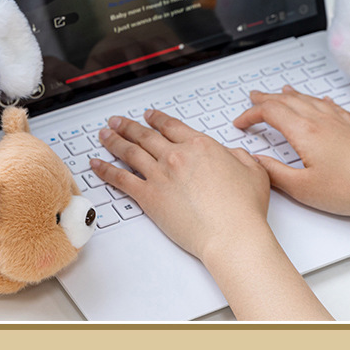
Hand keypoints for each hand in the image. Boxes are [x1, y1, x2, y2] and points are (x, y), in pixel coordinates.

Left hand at [90, 109, 270, 261]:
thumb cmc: (244, 209)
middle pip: (146, 135)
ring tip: (104, 134)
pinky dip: (105, 169)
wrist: (230, 234)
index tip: (148, 116)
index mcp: (200, 145)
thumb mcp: (253, 171)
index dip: (156, 119)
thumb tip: (233, 155)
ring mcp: (160, 174)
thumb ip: (240, 157)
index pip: (171, 126)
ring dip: (114, 140)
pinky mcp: (148, 196)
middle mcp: (176, 155)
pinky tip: (96, 164)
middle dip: (129, 126)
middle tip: (117, 121)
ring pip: (130, 151)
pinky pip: (120, 179)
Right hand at [233, 86, 349, 216]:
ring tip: (280, 91)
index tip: (240, 123)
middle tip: (253, 97)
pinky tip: (321, 100)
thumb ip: (275, 173)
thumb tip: (256, 161)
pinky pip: (330, 106)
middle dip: (266, 98)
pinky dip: (318, 100)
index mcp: (304, 132)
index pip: (270, 113)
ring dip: (289, 94)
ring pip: (308, 99)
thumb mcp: (303, 188)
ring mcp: (337, 122)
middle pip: (287, 100)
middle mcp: (320, 121)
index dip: (251, 114)